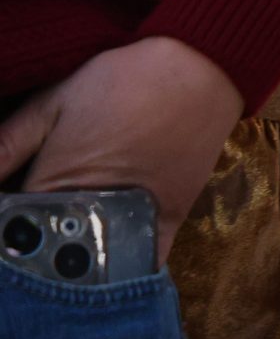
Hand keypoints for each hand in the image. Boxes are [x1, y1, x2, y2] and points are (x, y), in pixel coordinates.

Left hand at [0, 37, 244, 264]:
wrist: (201, 67)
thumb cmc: (122, 81)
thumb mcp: (55, 100)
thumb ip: (9, 142)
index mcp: (54, 184)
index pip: (13, 227)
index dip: (9, 225)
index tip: (13, 215)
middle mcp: (94, 212)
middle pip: (51, 252)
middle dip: (40, 246)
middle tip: (39, 227)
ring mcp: (136, 220)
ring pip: (96, 265)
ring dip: (78, 263)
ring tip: (67, 247)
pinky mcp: (172, 218)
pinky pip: (145, 261)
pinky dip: (125, 271)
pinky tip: (108, 267)